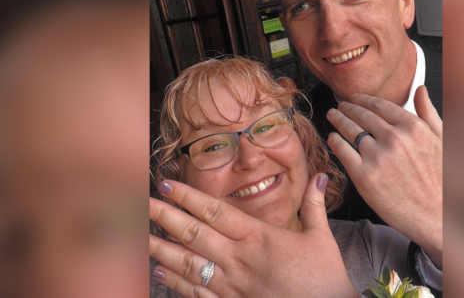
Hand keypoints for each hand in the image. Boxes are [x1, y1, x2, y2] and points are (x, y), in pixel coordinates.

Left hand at [149, 174, 357, 297]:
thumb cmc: (325, 278)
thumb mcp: (322, 238)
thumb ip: (315, 205)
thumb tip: (321, 177)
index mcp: (259, 237)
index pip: (215, 211)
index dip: (188, 197)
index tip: (166, 185)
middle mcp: (239, 258)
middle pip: (193, 233)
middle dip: (164, 217)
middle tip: (140, 202)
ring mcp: (232, 284)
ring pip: (188, 263)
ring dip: (160, 248)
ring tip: (138, 235)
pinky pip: (196, 292)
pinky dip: (175, 281)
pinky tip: (158, 271)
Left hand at [326, 86, 442, 265]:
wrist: (437, 216)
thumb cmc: (441, 180)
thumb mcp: (441, 140)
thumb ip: (428, 113)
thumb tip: (420, 89)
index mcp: (413, 127)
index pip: (379, 105)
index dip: (363, 99)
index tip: (354, 98)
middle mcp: (394, 138)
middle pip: (361, 115)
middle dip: (347, 108)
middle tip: (339, 105)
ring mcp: (378, 157)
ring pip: (349, 130)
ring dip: (338, 120)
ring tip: (332, 116)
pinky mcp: (364, 176)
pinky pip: (342, 151)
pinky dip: (335, 142)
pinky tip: (333, 138)